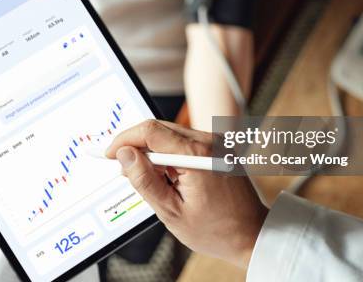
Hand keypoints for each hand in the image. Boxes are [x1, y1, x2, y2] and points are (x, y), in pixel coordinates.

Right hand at [106, 120, 267, 268]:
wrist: (253, 234)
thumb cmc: (216, 230)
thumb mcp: (171, 211)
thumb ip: (144, 180)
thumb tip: (124, 155)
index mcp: (197, 155)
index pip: (149, 131)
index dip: (124, 140)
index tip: (109, 155)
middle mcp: (209, 141)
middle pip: (158, 128)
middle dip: (135, 145)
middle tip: (123, 169)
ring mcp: (216, 142)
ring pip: (170, 134)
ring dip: (152, 151)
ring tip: (149, 180)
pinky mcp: (218, 147)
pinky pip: (184, 141)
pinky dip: (169, 154)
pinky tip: (168, 177)